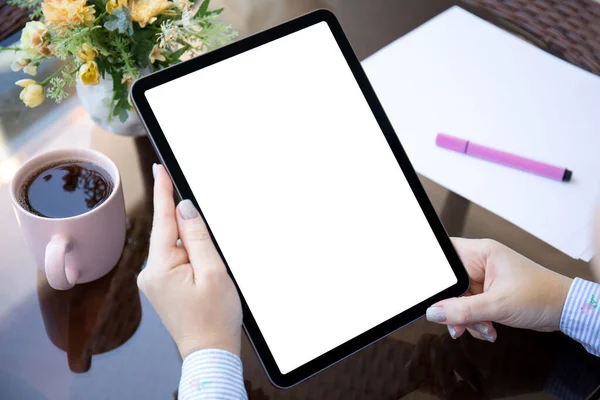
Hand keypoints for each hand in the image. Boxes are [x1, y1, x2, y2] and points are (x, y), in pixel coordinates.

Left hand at [138, 164, 242, 358]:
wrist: (210, 351)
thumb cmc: (214, 317)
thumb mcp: (213, 272)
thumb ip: (197, 237)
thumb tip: (185, 209)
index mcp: (160, 268)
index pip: (162, 220)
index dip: (163, 192)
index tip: (159, 169)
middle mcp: (150, 273)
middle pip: (171, 234)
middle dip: (192, 233)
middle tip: (209, 258)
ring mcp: (155, 280)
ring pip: (176, 247)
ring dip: (195, 250)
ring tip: (210, 277)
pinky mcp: (162, 285)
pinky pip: (176, 259)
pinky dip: (191, 258)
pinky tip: (204, 274)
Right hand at [426, 238, 571, 341]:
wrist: (565, 311)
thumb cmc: (541, 295)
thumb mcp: (497, 305)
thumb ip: (462, 310)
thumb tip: (434, 312)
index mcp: (481, 253)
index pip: (444, 255)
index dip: (433, 273)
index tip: (430, 295)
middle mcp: (480, 263)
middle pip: (450, 284)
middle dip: (454, 307)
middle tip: (458, 323)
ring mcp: (483, 280)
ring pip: (458, 300)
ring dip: (467, 319)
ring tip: (483, 328)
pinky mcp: (487, 294)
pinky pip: (468, 308)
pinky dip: (475, 322)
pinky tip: (488, 328)